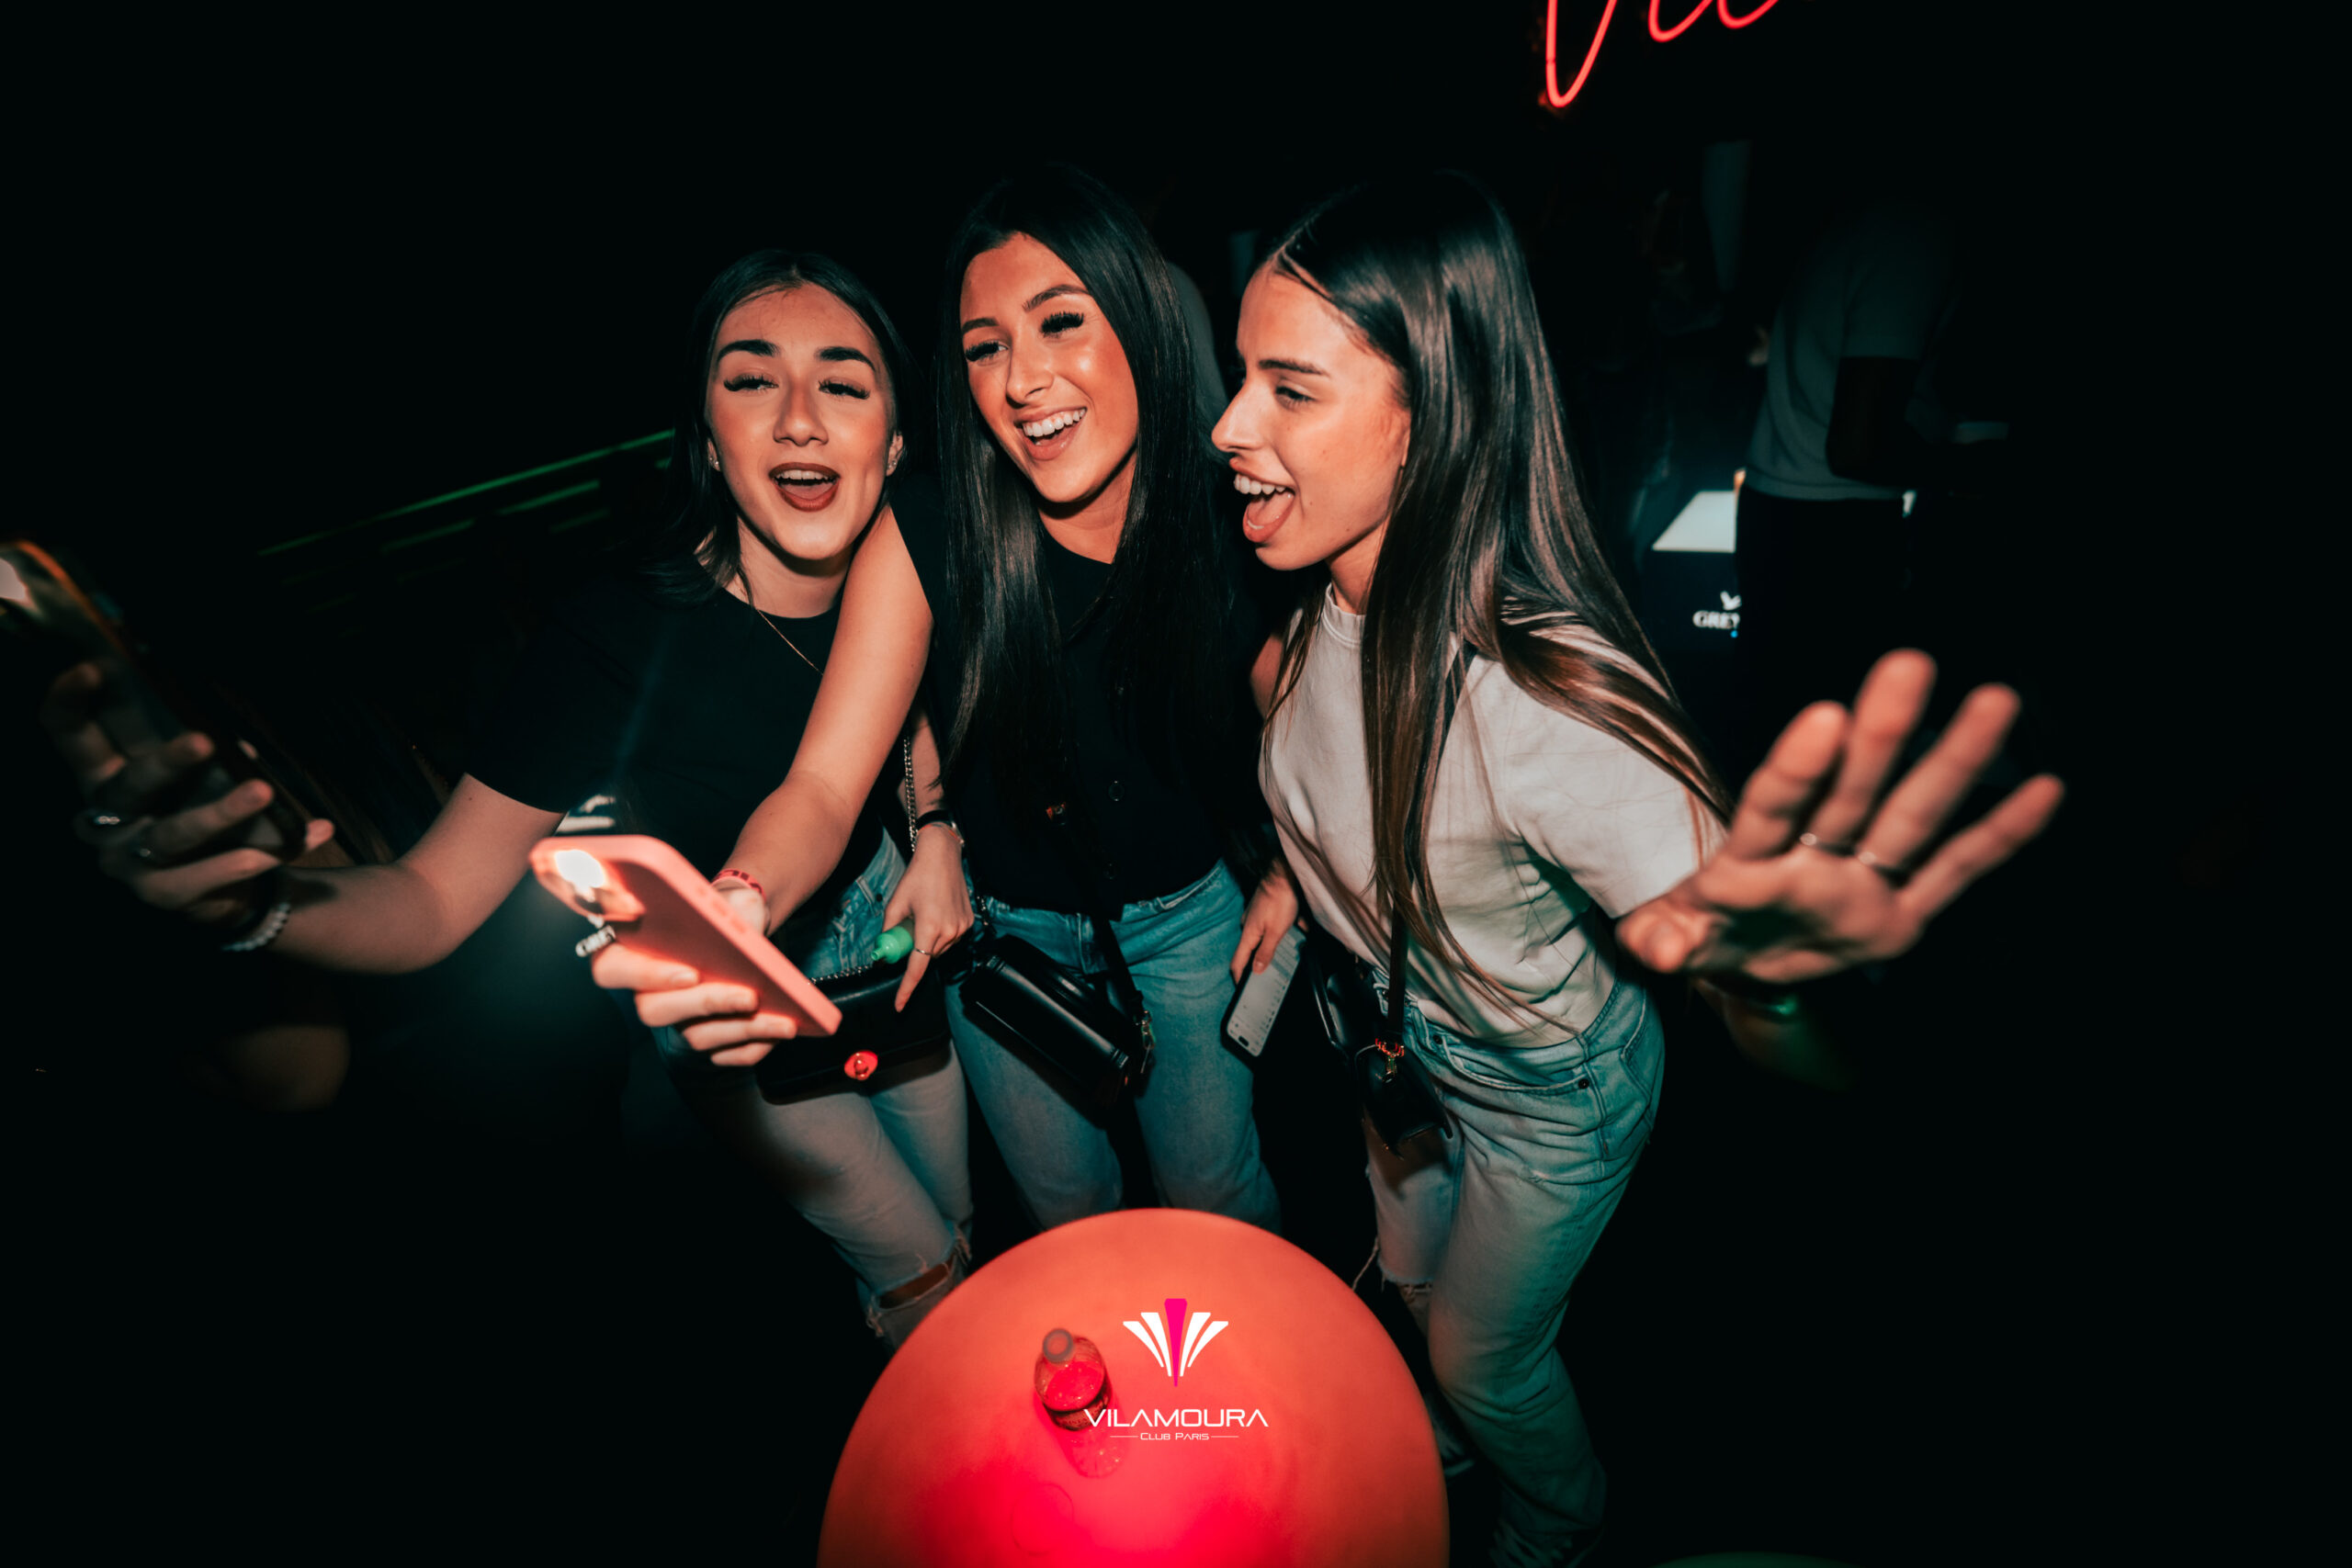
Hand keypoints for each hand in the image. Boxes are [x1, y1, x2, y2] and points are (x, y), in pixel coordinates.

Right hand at [43, 663, 335, 923]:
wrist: (217, 888)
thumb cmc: (196, 809)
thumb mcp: (191, 777)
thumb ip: (201, 751)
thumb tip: (232, 739)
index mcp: (102, 778)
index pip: (71, 736)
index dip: (69, 702)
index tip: (91, 667)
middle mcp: (104, 819)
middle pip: (130, 785)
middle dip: (167, 762)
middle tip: (204, 739)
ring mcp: (127, 862)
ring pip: (176, 834)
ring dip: (224, 812)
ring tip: (264, 791)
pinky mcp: (163, 894)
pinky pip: (213, 875)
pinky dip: (259, 856)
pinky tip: (306, 834)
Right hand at [588, 906, 799, 1066]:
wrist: (747, 928)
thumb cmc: (726, 912)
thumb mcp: (724, 899)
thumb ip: (719, 905)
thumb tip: (735, 920)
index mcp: (635, 950)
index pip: (611, 969)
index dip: (645, 976)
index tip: (690, 973)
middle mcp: (648, 990)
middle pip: (655, 1011)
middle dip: (706, 1005)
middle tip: (749, 997)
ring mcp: (676, 1019)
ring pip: (695, 1036)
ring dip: (742, 1030)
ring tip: (782, 1021)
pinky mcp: (704, 1038)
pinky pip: (723, 1055)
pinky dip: (753, 1047)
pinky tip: (779, 1033)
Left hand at [881, 823, 973, 1010]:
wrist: (942, 856)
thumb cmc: (916, 877)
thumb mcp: (895, 904)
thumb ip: (889, 932)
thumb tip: (883, 953)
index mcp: (929, 926)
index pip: (917, 967)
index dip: (906, 989)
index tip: (899, 1005)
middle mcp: (949, 930)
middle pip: (926, 957)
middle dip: (913, 951)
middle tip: (905, 930)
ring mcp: (962, 928)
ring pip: (938, 950)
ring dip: (927, 942)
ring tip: (922, 915)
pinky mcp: (969, 923)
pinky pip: (949, 940)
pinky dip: (939, 935)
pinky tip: (935, 914)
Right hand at [1230, 862, 1302, 981]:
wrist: (1284, 874)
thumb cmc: (1279, 901)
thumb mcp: (1275, 932)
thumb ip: (1265, 952)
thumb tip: (1255, 970)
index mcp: (1248, 935)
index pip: (1237, 962)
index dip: (1238, 977)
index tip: (1241, 990)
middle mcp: (1249, 926)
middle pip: (1250, 951)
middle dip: (1259, 964)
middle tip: (1268, 977)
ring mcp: (1256, 917)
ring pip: (1264, 938)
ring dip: (1275, 945)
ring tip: (1290, 951)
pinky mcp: (1266, 910)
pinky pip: (1274, 926)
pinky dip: (1285, 930)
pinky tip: (1300, 928)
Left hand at [1616, 651, 2063, 984]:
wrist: (1744, 967)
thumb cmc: (1705, 933)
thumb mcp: (1672, 940)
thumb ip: (1662, 938)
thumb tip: (1651, 946)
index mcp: (1749, 862)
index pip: (1773, 806)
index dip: (1797, 768)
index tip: (1825, 717)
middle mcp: (1813, 859)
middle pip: (1849, 793)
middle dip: (1882, 734)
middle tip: (1908, 663)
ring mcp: (1862, 883)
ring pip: (1912, 817)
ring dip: (1953, 762)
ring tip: (1995, 701)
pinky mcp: (1900, 917)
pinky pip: (1955, 874)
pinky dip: (2000, 837)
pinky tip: (2044, 790)